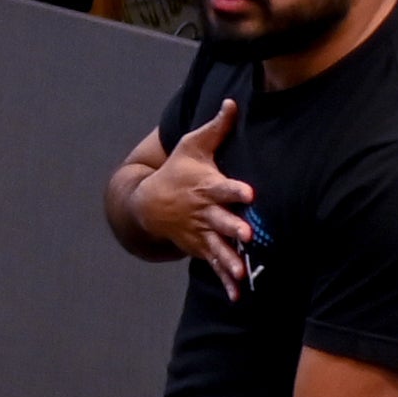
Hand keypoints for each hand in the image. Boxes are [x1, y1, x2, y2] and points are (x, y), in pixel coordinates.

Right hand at [127, 103, 255, 289]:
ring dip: (228, 259)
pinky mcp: (202, 247)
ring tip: (240, 271)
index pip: (223, 186)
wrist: (148, 203)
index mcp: (206, 186)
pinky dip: (224, 280)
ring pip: (218, 247)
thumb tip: (234, 102)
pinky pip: (215, 265)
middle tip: (246, 234)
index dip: (234, 190)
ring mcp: (202, 232)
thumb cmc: (177, 171)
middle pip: (220, 220)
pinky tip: (237, 294)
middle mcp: (205, 212)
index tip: (248, 193)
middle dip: (232, 227)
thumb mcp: (193, 146)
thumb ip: (217, 128)